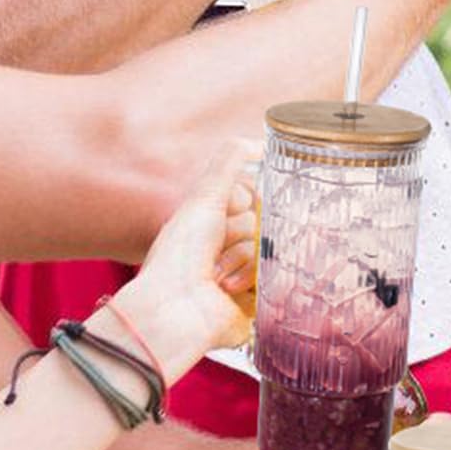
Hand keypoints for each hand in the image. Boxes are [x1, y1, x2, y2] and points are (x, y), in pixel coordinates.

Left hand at [110, 143, 260, 386]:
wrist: (174, 309)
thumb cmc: (180, 253)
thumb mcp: (203, 197)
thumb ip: (230, 161)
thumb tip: (261, 141)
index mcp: (218, 221)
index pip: (254, 198)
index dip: (240, 203)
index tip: (221, 215)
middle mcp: (233, 246)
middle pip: (264, 221)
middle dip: (240, 233)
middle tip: (215, 248)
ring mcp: (247, 274)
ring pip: (270, 248)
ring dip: (242, 260)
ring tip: (216, 276)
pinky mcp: (258, 300)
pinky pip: (276, 278)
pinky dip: (252, 282)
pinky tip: (229, 291)